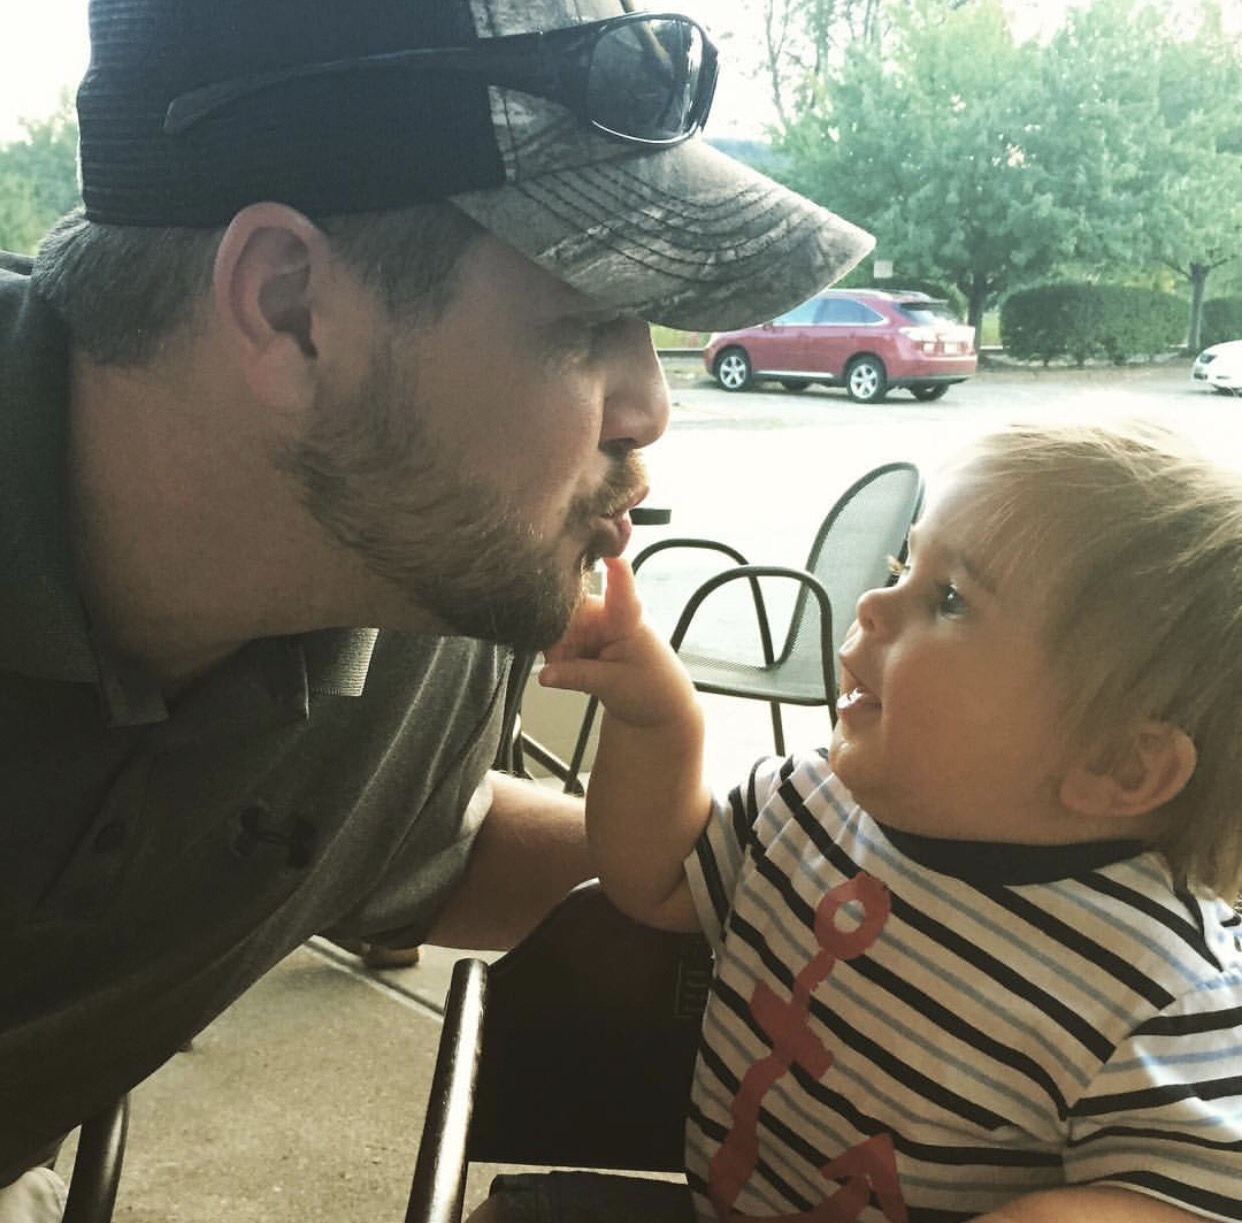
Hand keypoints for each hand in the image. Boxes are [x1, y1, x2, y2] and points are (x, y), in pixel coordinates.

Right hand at [540, 557, 697, 728]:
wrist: (661, 709)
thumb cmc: (653, 690)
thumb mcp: (612, 685)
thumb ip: (575, 676)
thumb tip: (544, 674)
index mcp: (628, 618)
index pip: (621, 584)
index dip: (612, 565)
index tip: (601, 549)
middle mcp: (613, 614)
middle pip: (573, 608)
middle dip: (559, 635)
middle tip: (559, 661)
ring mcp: (601, 625)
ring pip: (562, 626)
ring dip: (559, 649)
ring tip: (574, 672)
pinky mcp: (592, 638)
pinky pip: (564, 640)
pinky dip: (562, 657)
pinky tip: (573, 670)